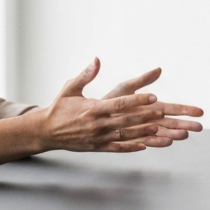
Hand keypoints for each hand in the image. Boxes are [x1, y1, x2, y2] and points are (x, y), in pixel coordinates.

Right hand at [39, 59, 202, 152]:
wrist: (45, 131)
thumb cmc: (60, 108)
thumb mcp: (70, 88)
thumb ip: (85, 75)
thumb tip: (96, 60)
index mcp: (92, 108)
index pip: (120, 104)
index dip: (138, 100)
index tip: (153, 96)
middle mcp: (97, 124)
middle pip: (127, 120)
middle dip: (147, 117)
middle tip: (164, 113)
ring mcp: (98, 138)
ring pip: (125, 136)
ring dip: (144, 133)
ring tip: (160, 130)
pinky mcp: (97, 148)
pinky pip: (117, 148)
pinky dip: (131, 147)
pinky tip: (144, 146)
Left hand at [103, 65, 203, 146]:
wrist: (94, 116)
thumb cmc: (110, 101)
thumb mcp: (126, 88)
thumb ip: (142, 80)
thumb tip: (159, 69)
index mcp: (151, 106)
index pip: (173, 108)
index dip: (186, 110)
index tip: (200, 112)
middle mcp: (150, 119)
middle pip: (172, 122)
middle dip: (186, 124)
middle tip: (199, 127)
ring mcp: (144, 129)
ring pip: (163, 132)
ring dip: (174, 133)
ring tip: (185, 134)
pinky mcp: (135, 138)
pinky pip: (148, 140)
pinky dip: (158, 141)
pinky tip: (168, 142)